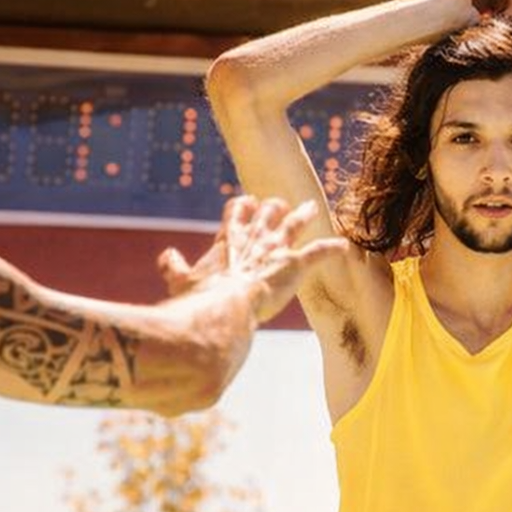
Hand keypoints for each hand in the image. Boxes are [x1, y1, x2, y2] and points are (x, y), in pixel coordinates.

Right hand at [158, 195, 346, 322]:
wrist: (223, 309)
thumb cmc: (200, 300)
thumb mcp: (180, 282)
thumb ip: (174, 267)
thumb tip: (167, 255)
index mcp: (228, 242)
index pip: (236, 214)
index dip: (242, 207)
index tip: (247, 202)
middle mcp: (253, 241)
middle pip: (267, 213)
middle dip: (274, 208)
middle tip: (280, 204)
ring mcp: (275, 250)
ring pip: (293, 224)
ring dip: (303, 215)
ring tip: (312, 207)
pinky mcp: (295, 264)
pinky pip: (318, 252)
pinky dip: (332, 248)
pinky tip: (344, 246)